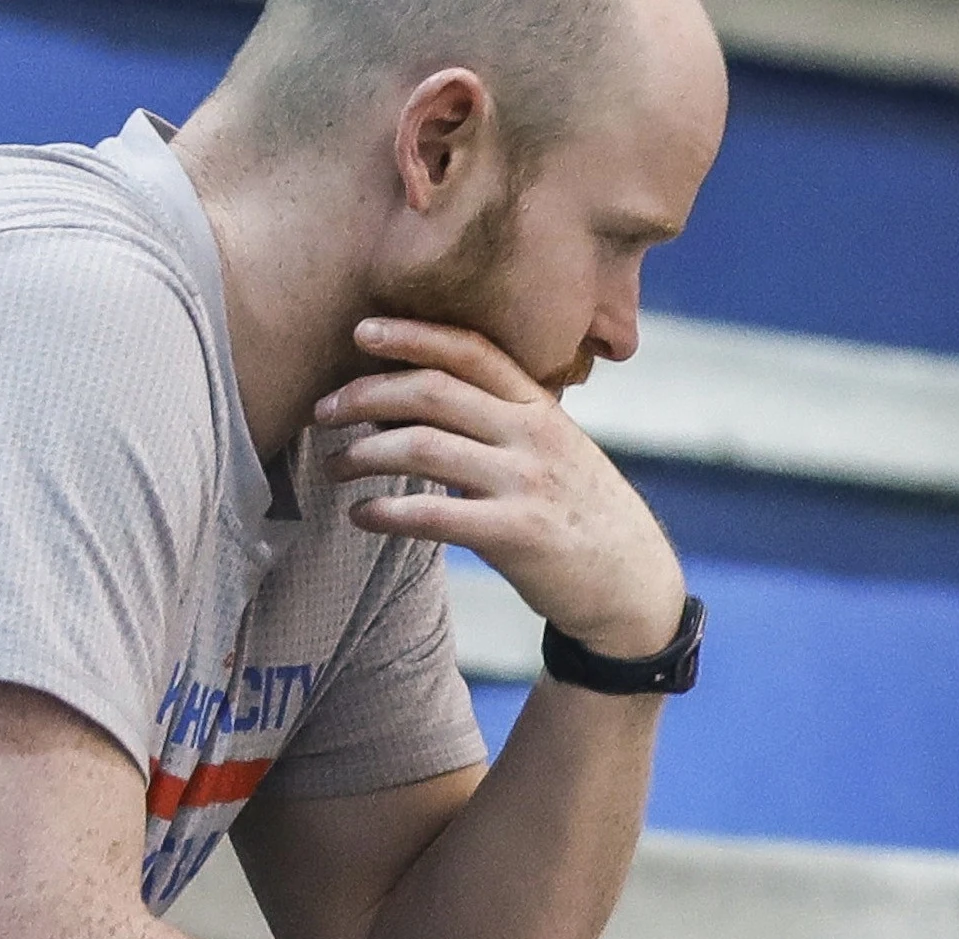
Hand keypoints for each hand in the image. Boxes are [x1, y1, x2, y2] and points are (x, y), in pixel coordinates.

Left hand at [320, 319, 687, 667]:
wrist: (634, 587)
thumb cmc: (583, 517)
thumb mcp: (555, 453)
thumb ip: (500, 424)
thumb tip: (415, 403)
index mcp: (540, 408)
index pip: (470, 349)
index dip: (412, 334)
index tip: (361, 331)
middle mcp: (533, 435)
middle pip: (433, 391)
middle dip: (367, 393)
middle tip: (324, 409)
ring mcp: (526, 483)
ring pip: (424, 446)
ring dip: (365, 453)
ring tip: (335, 465)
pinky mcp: (518, 535)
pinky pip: (434, 516)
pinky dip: (386, 512)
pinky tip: (361, 515)